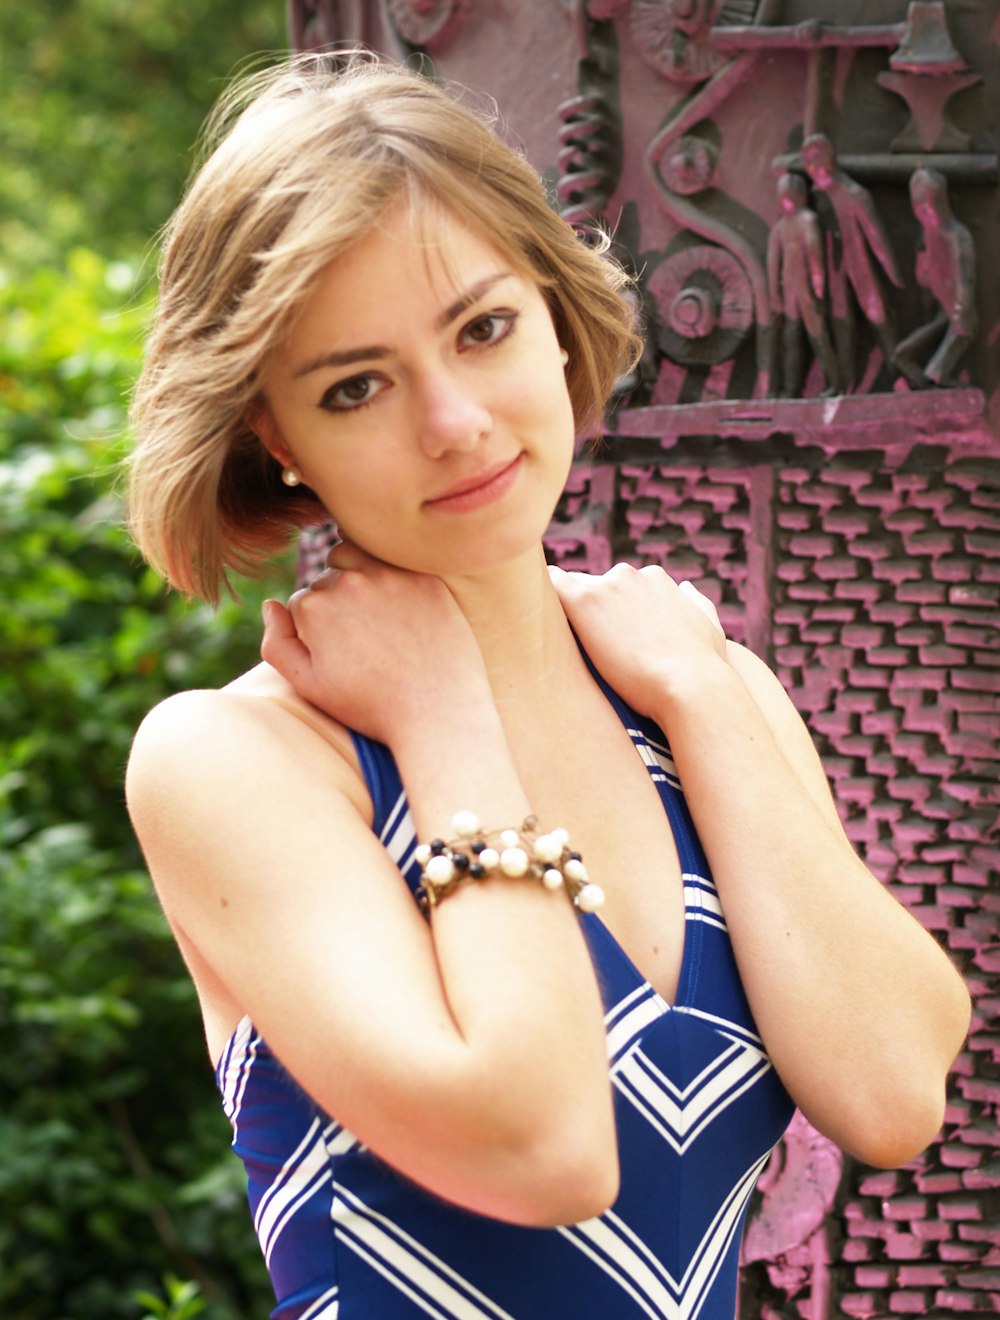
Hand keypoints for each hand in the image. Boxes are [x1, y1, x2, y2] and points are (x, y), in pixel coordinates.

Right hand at [261, 542, 492, 745]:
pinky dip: (394, 579)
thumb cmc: (369, 705)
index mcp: (314, 606)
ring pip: (358, 560)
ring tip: (374, 617)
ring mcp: (390, 576)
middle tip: (360, 642)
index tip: (338, 655)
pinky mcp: (426, 578)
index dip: (314, 630)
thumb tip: (270, 604)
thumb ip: (277, 643)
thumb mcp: (310, 685)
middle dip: (336, 603)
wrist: (436, 713)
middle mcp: (349, 582)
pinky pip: (399, 564)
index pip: (302, 603)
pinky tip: (403, 611)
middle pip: (329, 580)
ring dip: (359, 578)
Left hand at [549, 563, 727, 716]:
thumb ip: (697, 604)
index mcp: (654, 580)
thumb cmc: (704, 666)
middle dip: (583, 612)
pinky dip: (535, 598)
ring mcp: (605, 586)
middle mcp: (628, 575)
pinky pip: (548, 586)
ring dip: (560, 611)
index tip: (600, 634)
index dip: (606, 612)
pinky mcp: (583, 602)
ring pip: (566, 589)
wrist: (691, 685)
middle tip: (575, 644)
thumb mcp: (709, 627)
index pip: (617, 586)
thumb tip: (685, 589)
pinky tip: (528, 619)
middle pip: (590, 586)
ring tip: (548, 637)